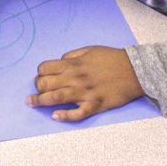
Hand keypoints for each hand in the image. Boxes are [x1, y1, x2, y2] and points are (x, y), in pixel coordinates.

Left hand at [27, 46, 143, 121]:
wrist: (135, 71)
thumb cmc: (112, 58)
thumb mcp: (89, 49)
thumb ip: (72, 55)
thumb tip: (60, 61)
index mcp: (73, 64)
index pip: (45, 68)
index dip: (40, 73)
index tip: (40, 77)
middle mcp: (75, 78)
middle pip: (47, 84)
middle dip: (38, 87)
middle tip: (37, 91)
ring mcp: (84, 92)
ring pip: (57, 98)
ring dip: (41, 101)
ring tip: (31, 103)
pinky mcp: (95, 105)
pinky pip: (77, 113)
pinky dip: (65, 116)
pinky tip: (55, 116)